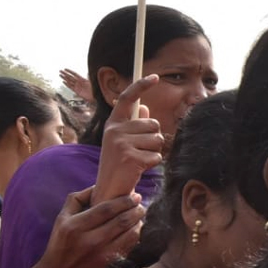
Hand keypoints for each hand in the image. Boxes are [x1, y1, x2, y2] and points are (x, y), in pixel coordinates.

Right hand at [30, 186, 145, 267]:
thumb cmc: (61, 243)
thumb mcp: (61, 219)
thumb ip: (77, 199)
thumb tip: (97, 186)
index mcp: (75, 227)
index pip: (107, 209)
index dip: (124, 200)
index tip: (135, 196)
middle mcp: (90, 240)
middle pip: (122, 220)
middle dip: (136, 209)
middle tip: (141, 204)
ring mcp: (102, 254)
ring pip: (131, 233)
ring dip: (139, 222)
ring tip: (139, 215)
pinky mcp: (110, 264)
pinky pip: (130, 245)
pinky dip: (136, 235)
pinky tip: (135, 228)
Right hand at [58, 67, 93, 102]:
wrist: (95, 96)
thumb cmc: (95, 89)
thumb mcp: (92, 82)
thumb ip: (89, 77)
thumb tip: (88, 72)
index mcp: (82, 79)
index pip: (75, 74)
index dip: (70, 71)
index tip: (65, 68)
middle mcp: (79, 82)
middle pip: (70, 77)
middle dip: (65, 74)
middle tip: (60, 71)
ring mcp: (77, 86)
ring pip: (69, 81)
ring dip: (65, 78)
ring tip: (60, 75)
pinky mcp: (76, 91)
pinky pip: (71, 87)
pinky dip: (67, 84)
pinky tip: (63, 82)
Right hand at [94, 75, 163, 202]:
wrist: (108, 190)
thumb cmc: (119, 165)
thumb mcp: (123, 141)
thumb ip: (134, 125)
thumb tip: (146, 108)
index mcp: (113, 123)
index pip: (127, 98)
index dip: (141, 85)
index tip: (155, 77)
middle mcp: (114, 130)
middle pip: (154, 124)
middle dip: (154, 139)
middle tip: (140, 152)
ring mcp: (121, 143)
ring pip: (158, 140)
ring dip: (154, 152)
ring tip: (139, 161)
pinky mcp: (130, 157)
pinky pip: (157, 156)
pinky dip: (153, 164)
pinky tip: (139, 169)